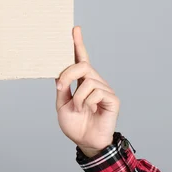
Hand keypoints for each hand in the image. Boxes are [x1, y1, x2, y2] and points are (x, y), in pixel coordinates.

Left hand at [55, 26, 119, 156]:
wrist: (85, 141)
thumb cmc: (74, 124)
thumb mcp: (62, 104)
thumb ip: (62, 88)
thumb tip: (58, 73)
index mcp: (81, 82)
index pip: (80, 59)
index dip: (78, 44)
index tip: (75, 29)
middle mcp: (94, 82)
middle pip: (82, 66)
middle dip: (68, 74)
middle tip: (60, 89)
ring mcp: (104, 90)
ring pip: (87, 81)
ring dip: (78, 98)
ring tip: (79, 110)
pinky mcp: (112, 98)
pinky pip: (96, 92)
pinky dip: (87, 103)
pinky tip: (90, 112)